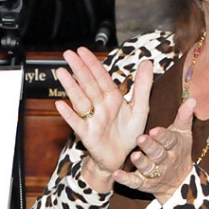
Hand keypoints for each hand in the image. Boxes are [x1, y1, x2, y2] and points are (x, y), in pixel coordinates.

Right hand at [55, 47, 152, 189]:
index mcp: (112, 98)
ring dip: (71, 86)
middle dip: (79, 69)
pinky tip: (60, 105)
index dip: (92, 64)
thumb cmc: (129, 133)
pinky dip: (69, 115)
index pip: (101, 77)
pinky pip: (77, 124)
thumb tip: (147, 62)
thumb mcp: (141, 108)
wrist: (123, 158)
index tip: (82, 50)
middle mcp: (100, 106)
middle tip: (68, 54)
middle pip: (88, 85)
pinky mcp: (88, 135)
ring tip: (61, 72)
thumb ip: (143, 85)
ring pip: (80, 100)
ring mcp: (92, 120)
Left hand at [113, 100, 195, 203]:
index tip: (154, 130)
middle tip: (140, 138)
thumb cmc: (178, 151)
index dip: (162, 136)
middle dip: (150, 147)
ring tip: (133, 156)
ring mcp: (155, 173)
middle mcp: (165, 160)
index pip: (169, 140)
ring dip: (141, 162)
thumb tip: (192, 99)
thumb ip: (184, 117)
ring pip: (148, 168)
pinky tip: (116, 174)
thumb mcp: (183, 134)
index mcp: (174, 146)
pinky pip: (134, 182)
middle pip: (158, 154)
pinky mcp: (143, 184)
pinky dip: (125, 179)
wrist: (179, 182)